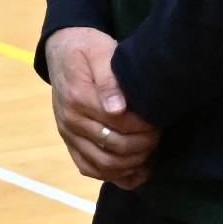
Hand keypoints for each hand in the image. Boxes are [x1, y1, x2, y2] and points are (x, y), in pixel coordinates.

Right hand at [45, 25, 159, 188]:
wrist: (62, 50)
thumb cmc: (88, 48)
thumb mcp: (100, 52)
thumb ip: (109, 80)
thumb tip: (117, 109)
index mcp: (78, 98)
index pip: (119, 124)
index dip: (144, 126)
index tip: (160, 119)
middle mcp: (70, 120)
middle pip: (113, 147)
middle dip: (144, 145)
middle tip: (159, 133)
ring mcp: (68, 134)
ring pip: (102, 165)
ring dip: (132, 163)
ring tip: (150, 150)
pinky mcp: (70, 142)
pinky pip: (89, 169)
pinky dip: (114, 175)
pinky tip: (136, 169)